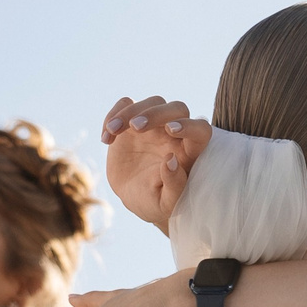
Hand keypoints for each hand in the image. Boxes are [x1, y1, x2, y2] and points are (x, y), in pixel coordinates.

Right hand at [100, 96, 213, 227]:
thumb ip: (173, 185)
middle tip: (135, 127)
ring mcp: (155, 125)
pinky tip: (106, 138)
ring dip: (131, 112)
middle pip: (177, 108)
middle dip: (157, 113)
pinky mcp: (133, 121)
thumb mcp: (164, 203)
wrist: (133, 196)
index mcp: (190, 153)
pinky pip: (126, 104)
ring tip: (113, 132)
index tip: (170, 130)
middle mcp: (176, 134)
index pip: (200, 130)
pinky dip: (114, 114)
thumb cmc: (155, 202)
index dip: (190, 126)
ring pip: (153, 102)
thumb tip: (172, 160)